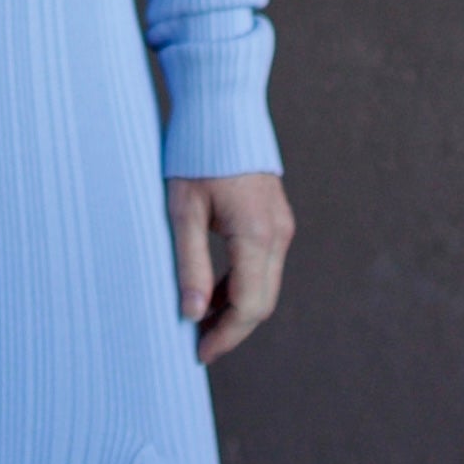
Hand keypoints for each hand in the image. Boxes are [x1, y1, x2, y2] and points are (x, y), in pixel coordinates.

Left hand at [169, 172, 292, 362]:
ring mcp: (281, 226)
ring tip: (198, 322)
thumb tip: (192, 314)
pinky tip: (211, 292)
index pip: (248, 306)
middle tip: (198, 346)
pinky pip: (263, 265)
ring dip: (235, 309)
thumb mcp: (182, 210)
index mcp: (256, 235)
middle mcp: (278, 234)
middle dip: (232, 329)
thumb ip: (189, 264)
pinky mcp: (275, 220)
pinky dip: (240, 285)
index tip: (199, 353)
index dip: (225, 336)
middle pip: (261, 302)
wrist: (222, 109)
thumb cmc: (196, 155)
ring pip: (264, 286)